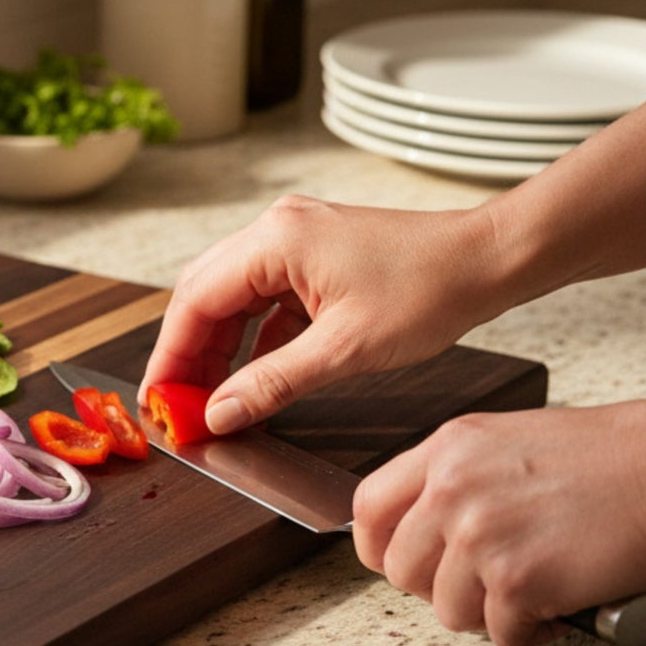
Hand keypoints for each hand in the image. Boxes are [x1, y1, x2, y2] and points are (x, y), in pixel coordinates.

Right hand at [139, 196, 503, 432]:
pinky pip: (263, 302)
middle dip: (186, 355)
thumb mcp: (344, 349)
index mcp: (274, 241)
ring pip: (230, 301)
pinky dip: (252, 341)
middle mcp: (274, 231)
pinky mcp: (312, 258)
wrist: (487, 260)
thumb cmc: (430, 289)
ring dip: (218, 350)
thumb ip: (272, 383)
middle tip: (178, 406)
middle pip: (203, 297)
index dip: (169, 357)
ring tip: (213, 399)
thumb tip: (220, 414)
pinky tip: (256, 377)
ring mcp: (293, 242)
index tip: (158, 401)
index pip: (194, 301)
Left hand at [352, 402, 645, 645]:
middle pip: (401, 569)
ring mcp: (480, 535)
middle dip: (439, 588)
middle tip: (483, 583)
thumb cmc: (602, 460)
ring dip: (489, 613)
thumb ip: (454, 478)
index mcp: (446, 450)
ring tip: (530, 591)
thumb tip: (421, 527)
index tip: (395, 562)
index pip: (367, 507)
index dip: (377, 547)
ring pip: (447, 609)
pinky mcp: (516, 580)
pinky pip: (499, 634)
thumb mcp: (504, 443)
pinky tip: (557, 606)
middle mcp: (452, 489)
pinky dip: (530, 632)